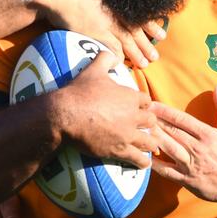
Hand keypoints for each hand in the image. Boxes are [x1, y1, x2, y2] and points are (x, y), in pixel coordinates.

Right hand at [42, 0, 164, 67]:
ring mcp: (107, 25)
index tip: (161, 34)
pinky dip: (118, 57)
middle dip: (147, 45)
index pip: (140, 16)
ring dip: (137, 54)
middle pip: (136, 31)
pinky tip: (122, 63)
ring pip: (127, 42)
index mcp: (118, 1)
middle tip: (156, 57)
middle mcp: (116, 13)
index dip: (151, 26)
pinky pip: (112, 48)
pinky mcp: (97, 34)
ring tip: (145, 64)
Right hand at [55, 51, 157, 167]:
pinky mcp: (119, 150)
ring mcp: (128, 134)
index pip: (147, 101)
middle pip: (151, 121)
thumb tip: (113, 55)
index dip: (143, 104)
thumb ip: (105, 58)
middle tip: (143, 127)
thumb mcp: (93, 69)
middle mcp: (133, 116)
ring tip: (147, 145)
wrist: (65, 114)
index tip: (139, 108)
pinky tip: (142, 162)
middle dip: (148, 123)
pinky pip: (139, 159)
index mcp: (130, 96)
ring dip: (149, 143)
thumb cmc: (79, 91)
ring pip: (150, 141)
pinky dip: (142, 161)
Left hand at [149, 87, 216, 202]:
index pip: (182, 120)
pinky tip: (146, 155)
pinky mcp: (186, 180)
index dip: (165, 111)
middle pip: (172, 132)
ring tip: (142, 129)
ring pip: (168, 149)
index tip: (152, 104)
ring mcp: (191, 165)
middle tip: (141, 113)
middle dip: (155, 121)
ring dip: (154, 138)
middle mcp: (197, 149)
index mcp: (207, 135)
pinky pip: (168, 171)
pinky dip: (156, 164)